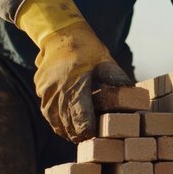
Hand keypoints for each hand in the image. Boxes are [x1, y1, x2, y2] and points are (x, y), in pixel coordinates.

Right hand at [34, 22, 130, 141]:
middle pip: (66, 122)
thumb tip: (132, 94)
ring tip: (76, 137)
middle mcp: (57, 91)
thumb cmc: (86, 47)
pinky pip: (47, 111)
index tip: (94, 136)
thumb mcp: (105, 60)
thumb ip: (116, 78)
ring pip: (54, 120)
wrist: (59, 32)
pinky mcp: (41, 88)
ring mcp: (46, 91)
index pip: (80, 117)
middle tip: (88, 141)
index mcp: (75, 85)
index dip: (87, 130)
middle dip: (77, 134)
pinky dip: (55, 121)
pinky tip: (64, 126)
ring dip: (65, 130)